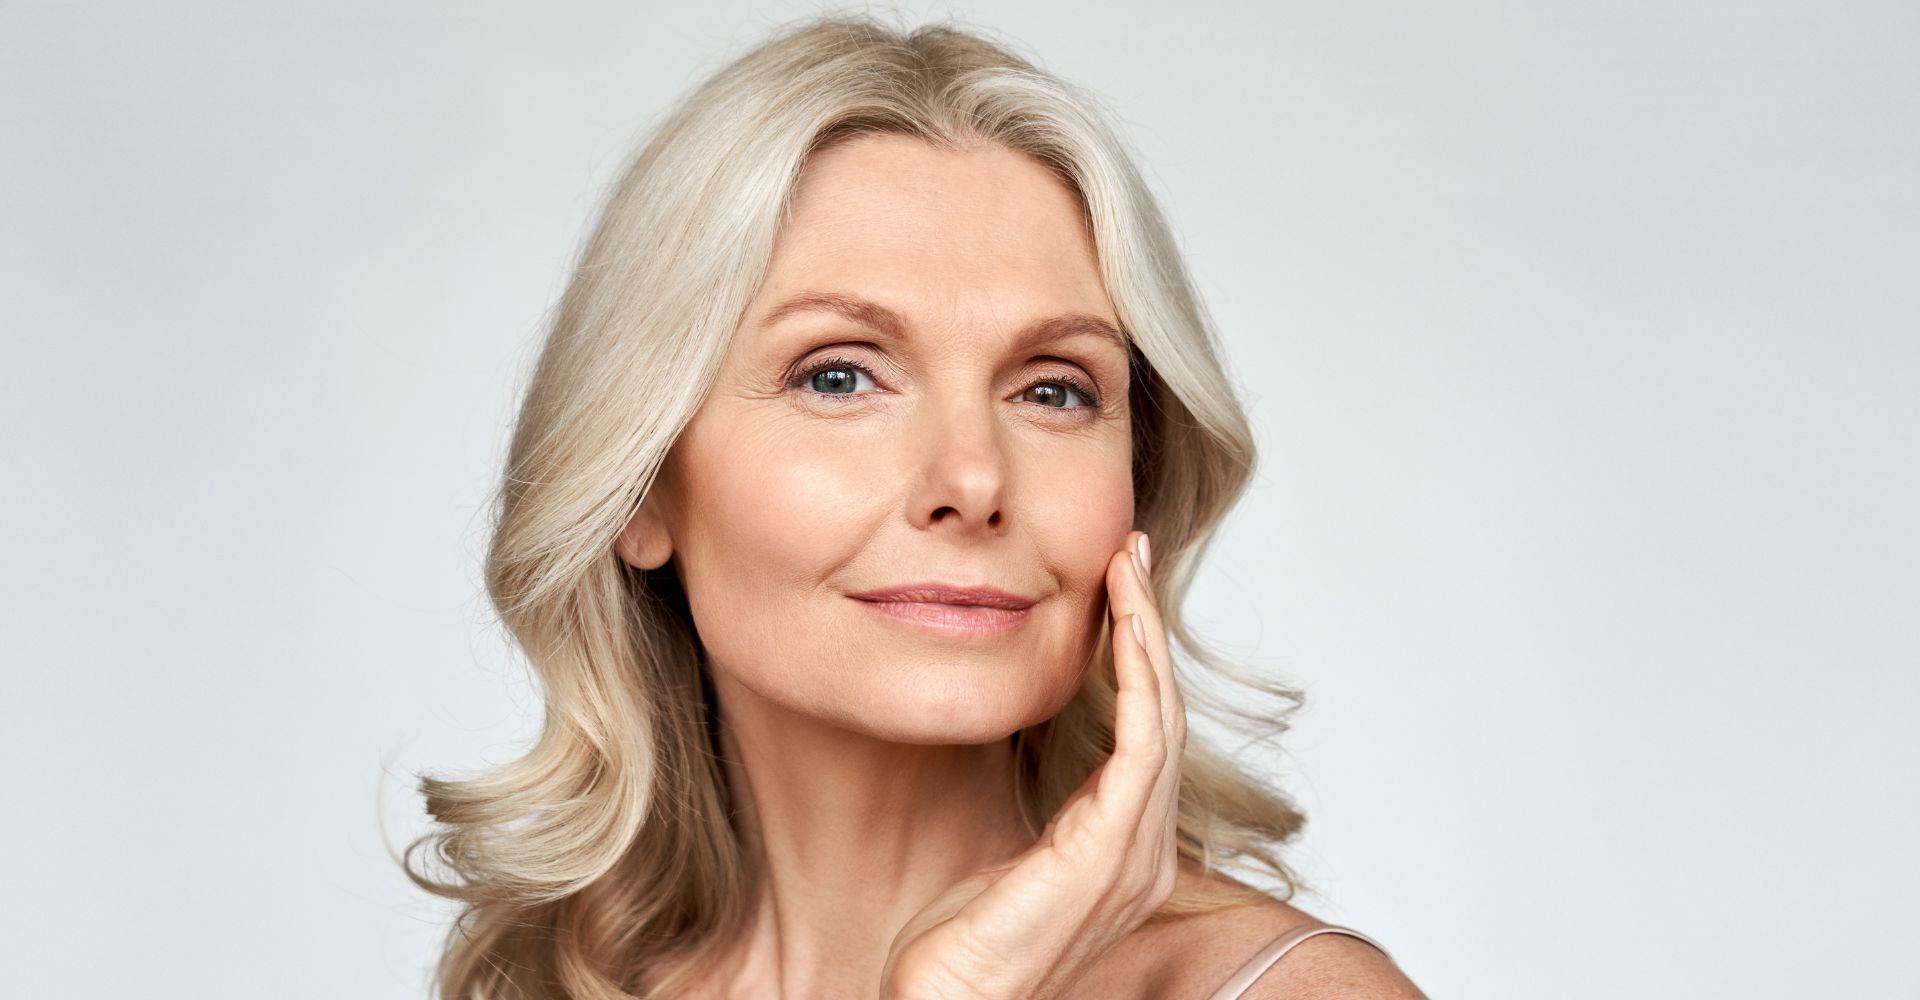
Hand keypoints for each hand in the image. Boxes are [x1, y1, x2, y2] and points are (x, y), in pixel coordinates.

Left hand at [879, 530, 1188, 999]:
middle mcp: (1145, 853)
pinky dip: (1138, 681)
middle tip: (1132, 552)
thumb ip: (1042, 805)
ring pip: (1160, 719)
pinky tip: (1125, 629)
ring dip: (1146, 636)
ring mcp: (1134, 858)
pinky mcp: (1108, 856)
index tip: (1120, 588)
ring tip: (1127, 570)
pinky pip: (1141, 749)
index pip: (1146, 732)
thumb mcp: (1008, 853)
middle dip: (1149, 627)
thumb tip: (1034, 746)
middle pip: (1164, 713)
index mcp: (1125, 850)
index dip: (1138, 656)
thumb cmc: (960, 945)